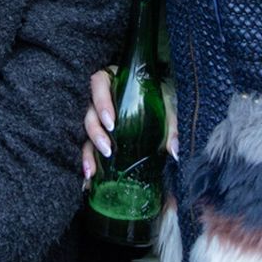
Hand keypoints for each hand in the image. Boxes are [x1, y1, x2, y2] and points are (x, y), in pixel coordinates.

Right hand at [80, 67, 177, 188]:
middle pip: (90, 112)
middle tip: (107, 149)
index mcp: (116, 82)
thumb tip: (174, 151)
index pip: (99, 83)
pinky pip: (90, 147)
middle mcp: (104, 99)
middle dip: (95, 132)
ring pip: (87, 132)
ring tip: (93, 170)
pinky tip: (89, 178)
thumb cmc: (165, 95)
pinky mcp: (104, 135)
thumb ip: (171, 123)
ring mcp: (102, 119)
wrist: (167, 100)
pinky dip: (89, 162)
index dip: (100, 101)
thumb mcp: (169, 102)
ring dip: (89, 150)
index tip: (111, 122)